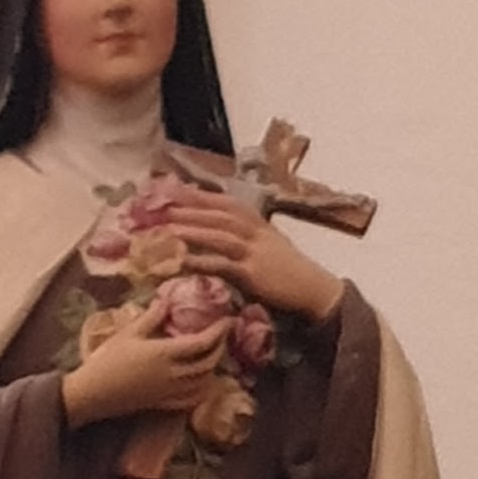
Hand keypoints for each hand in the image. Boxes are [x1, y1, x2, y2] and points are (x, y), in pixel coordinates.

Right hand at [63, 314, 225, 428]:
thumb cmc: (107, 360)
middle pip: (208, 363)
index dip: (218, 331)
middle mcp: (173, 375)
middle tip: (222, 335)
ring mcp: (170, 392)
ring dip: (214, 368)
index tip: (226, 320)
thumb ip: (150, 318)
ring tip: (214, 354)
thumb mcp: (128, 334)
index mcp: (164, 354)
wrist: (93, 393)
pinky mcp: (164, 404)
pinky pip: (192, 399)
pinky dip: (203, 389)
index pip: (201, 342)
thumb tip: (166, 301)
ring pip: (203, 382)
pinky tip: (203, 382)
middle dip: (220, 348)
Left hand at [159, 190, 343, 321]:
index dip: (202, 195)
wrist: (313, 289)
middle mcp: (256, 232)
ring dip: (194, 231)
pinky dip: (203, 261)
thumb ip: (246, 235)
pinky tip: (184, 261)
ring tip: (169, 229)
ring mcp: (255, 252)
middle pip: (220, 215)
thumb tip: (217, 230)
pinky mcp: (253, 274)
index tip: (177, 190)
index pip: (228, 203)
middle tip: (164, 206)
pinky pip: (224, 264)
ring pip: (220, 235)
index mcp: (259, 223)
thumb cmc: (288, 270)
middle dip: (191, 208)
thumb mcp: (268, 244)